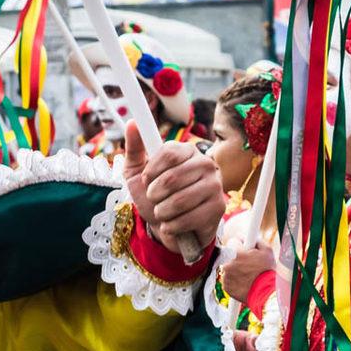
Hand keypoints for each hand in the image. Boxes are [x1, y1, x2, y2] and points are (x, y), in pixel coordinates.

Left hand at [122, 120, 222, 252]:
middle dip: (154, 195)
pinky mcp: (218, 207)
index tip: (146, 180)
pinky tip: (172, 225)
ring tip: (162, 213)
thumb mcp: (137, 172)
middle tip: (154, 200)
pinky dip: (172, 226)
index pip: (168, 153)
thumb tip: (132, 123)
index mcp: (186, 151)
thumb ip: (134, 148)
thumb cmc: (153, 196)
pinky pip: (189, 218)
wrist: (168, 227)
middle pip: (172, 178)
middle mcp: (205, 163)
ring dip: (162, 212)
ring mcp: (215, 185)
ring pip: (180, 200)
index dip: (151, 171)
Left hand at [221, 241, 275, 302]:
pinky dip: (233, 279)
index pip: (232, 241)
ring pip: (227, 267)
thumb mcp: (267, 250)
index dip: (241, 244)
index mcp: (235, 252)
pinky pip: (227, 279)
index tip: (246, 247)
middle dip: (236, 256)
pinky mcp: (225, 286)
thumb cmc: (267, 271)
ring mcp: (225, 276)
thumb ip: (256, 239)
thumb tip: (248, 236)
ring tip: (248, 273)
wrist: (266, 294)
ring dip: (234, 268)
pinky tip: (244, 281)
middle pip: (228, 254)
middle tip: (247, 261)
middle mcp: (227, 263)